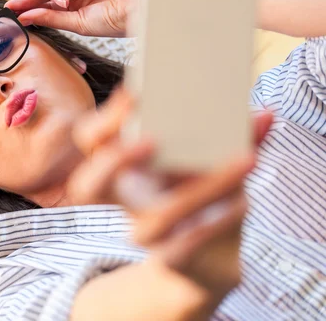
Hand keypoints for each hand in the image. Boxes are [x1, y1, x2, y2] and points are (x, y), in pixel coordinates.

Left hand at [5, 0, 140, 36]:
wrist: (137, 8)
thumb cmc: (113, 19)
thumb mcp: (76, 22)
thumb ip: (51, 17)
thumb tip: (25, 16)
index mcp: (77, 5)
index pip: (48, 3)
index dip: (30, 6)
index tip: (12, 12)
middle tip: (17, 5)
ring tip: (64, 2)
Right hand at [66, 85, 272, 296]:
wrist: (209, 258)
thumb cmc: (204, 198)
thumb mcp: (211, 161)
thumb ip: (233, 137)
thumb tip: (264, 115)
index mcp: (123, 167)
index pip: (91, 140)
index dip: (104, 119)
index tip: (134, 93)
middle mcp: (123, 199)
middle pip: (87, 187)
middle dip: (114, 161)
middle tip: (152, 139)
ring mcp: (144, 232)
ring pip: (159, 216)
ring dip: (205, 188)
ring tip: (246, 160)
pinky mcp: (170, 258)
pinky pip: (189, 241)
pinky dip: (220, 218)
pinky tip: (244, 201)